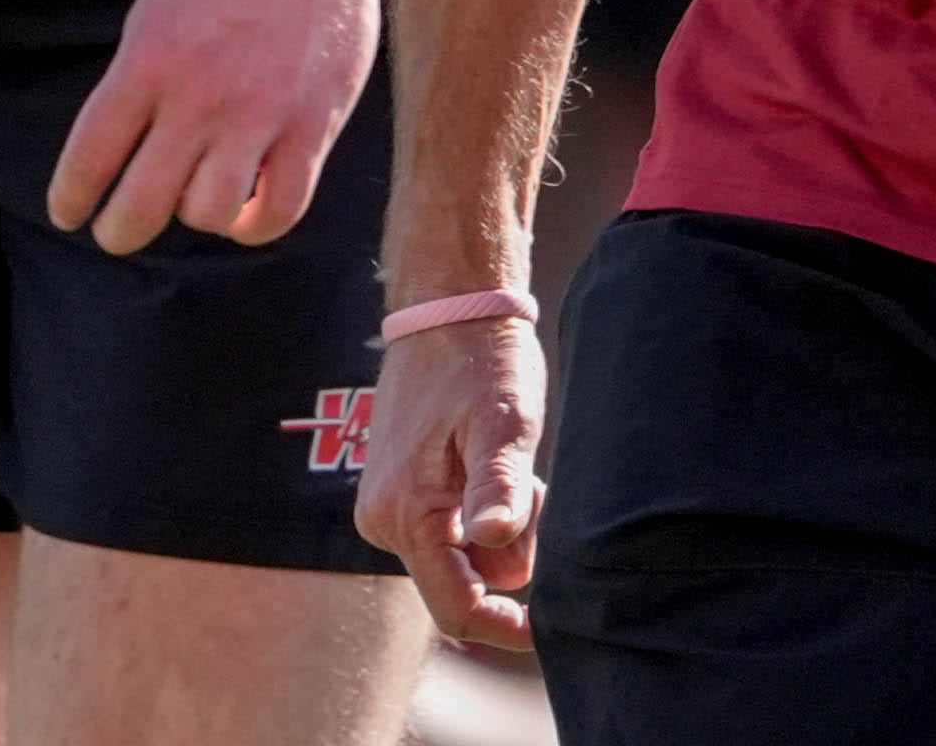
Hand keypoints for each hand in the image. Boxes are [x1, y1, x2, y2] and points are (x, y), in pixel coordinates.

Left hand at [46, 0, 380, 254]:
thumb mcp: (159, 4)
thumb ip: (142, 74)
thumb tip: (131, 140)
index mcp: (148, 60)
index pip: (90, 157)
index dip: (71, 197)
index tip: (69, 213)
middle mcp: (197, 97)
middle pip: (140, 207)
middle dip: (118, 232)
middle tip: (118, 232)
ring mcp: (257, 114)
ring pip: (207, 214)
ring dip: (192, 217)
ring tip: (194, 201)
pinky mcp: (312, 124)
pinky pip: (281, 208)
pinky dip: (256, 224)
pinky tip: (246, 210)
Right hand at [354, 316, 546, 651]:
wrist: (448, 307)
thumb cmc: (481, 360)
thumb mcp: (504, 422)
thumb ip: (500, 487)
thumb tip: (497, 542)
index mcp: (405, 514)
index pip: (458, 608)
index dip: (507, 629)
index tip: (553, 626)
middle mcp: (382, 521)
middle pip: (465, 582)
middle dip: (510, 550)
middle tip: (532, 483)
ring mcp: (386, 508)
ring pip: (463, 556)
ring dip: (498, 526)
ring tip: (508, 461)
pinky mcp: (398, 494)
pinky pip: (452, 531)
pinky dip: (482, 509)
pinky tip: (489, 461)